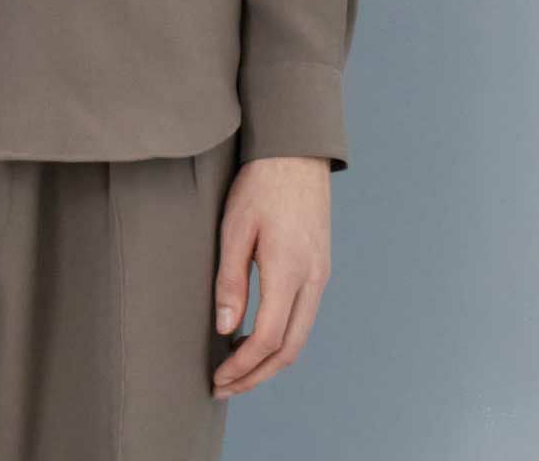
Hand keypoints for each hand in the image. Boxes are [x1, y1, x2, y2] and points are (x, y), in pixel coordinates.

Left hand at [211, 156, 332, 398]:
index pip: (268, 338)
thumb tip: (226, 329)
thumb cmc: (260, 184)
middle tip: (225, 387)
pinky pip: (304, 316)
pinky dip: (282, 338)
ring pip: (300, 336)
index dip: (242, 366)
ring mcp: (320, 274)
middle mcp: (312, 279)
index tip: (218, 377)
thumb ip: (231, 280)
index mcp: (289, 270)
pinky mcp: (320, 267)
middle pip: (289, 350)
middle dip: (256, 376)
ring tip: (237, 369)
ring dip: (270, 361)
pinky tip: (257, 336)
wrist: (296, 153)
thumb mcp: (235, 227)